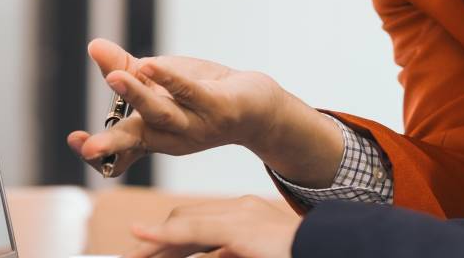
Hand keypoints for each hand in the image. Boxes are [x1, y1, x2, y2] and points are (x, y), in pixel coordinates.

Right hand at [67, 38, 299, 177]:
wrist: (256, 105)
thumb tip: (93, 45)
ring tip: (115, 78)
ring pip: (161, 113)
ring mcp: (195, 124)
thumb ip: (124, 66)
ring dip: (137, 96)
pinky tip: (152, 66)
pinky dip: (170, 80)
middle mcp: (170, 135)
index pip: (120, 153)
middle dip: (110, 145)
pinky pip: (190, 92)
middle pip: (135, 141)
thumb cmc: (202, 94)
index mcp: (152, 136)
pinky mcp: (217, 106)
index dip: (97, 153)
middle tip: (87, 147)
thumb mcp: (158, 80)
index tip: (76, 141)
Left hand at [125, 195, 299, 257]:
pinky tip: (143, 237)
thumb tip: (216, 255)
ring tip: (132, 256)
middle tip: (132, 257)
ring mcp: (241, 216)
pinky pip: (193, 229)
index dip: (167, 238)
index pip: (196, 223)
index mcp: (246, 217)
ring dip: (154, 242)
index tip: (147, 255)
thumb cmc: (298, 251)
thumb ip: (232, 251)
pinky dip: (164, 234)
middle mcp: (241, 210)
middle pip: (186, 218)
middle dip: (157, 240)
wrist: (331, 248)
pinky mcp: (240, 228)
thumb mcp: (255, 253)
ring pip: (185, 222)